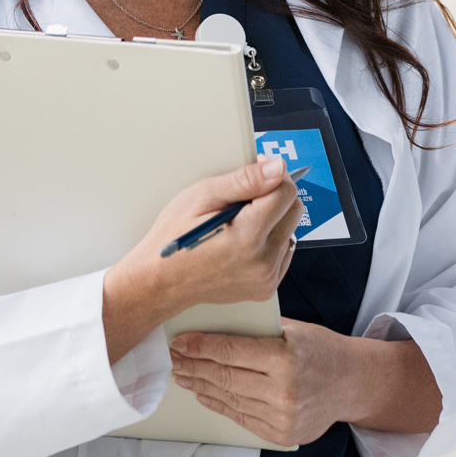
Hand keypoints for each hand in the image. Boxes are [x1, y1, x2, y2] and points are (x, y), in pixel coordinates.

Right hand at [101, 156, 302, 362]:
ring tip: (240, 222)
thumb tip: (277, 169)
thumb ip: (244, 181)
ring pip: (290, 230)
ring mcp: (266, 278)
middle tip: (245, 197)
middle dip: (275, 196)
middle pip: (294, 211)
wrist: (161, 283)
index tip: (257, 171)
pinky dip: (270, 241)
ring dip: (273, 219)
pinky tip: (244, 241)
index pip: (286, 193)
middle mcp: (262, 261)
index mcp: (247, 237)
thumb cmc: (174, 239)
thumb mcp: (201, 197)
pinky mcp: (266, 287)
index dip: (272, 175)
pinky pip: (284, 252)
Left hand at [170, 322, 442, 446]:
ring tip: (183, 375)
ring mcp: (281, 416)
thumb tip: (216, 328)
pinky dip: (219, 404)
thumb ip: (260, 332)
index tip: (181, 341)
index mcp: (286, 358)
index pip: (232, 351)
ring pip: (228, 399)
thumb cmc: (324, 350)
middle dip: (194, 365)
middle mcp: (283, 391)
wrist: (353, 384)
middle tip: (174, 357)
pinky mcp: (280, 433)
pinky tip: (204, 393)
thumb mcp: (296, 330)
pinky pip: (241, 417)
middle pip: (224, 377)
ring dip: (201, 386)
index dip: (201, 346)